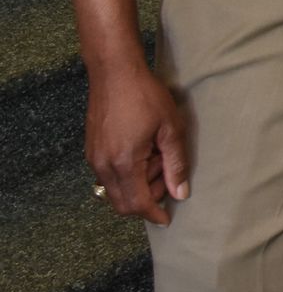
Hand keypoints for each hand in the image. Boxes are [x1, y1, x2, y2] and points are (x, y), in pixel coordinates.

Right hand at [87, 61, 190, 224]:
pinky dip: (127, 174)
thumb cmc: (145, 95)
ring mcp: (93, 158)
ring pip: (115, 190)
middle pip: (122, 203)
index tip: (167, 219)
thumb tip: (181, 193)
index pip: (137, 204)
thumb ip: (176, 164)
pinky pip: (108, 176)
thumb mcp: (170, 128)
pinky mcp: (91, 150)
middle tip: (167, 174)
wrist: (115, 72)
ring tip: (157, 156)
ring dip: (138, 185)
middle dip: (147, 199)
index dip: (154, 214)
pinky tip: (143, 151)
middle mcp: (103, 165)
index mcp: (123, 163)